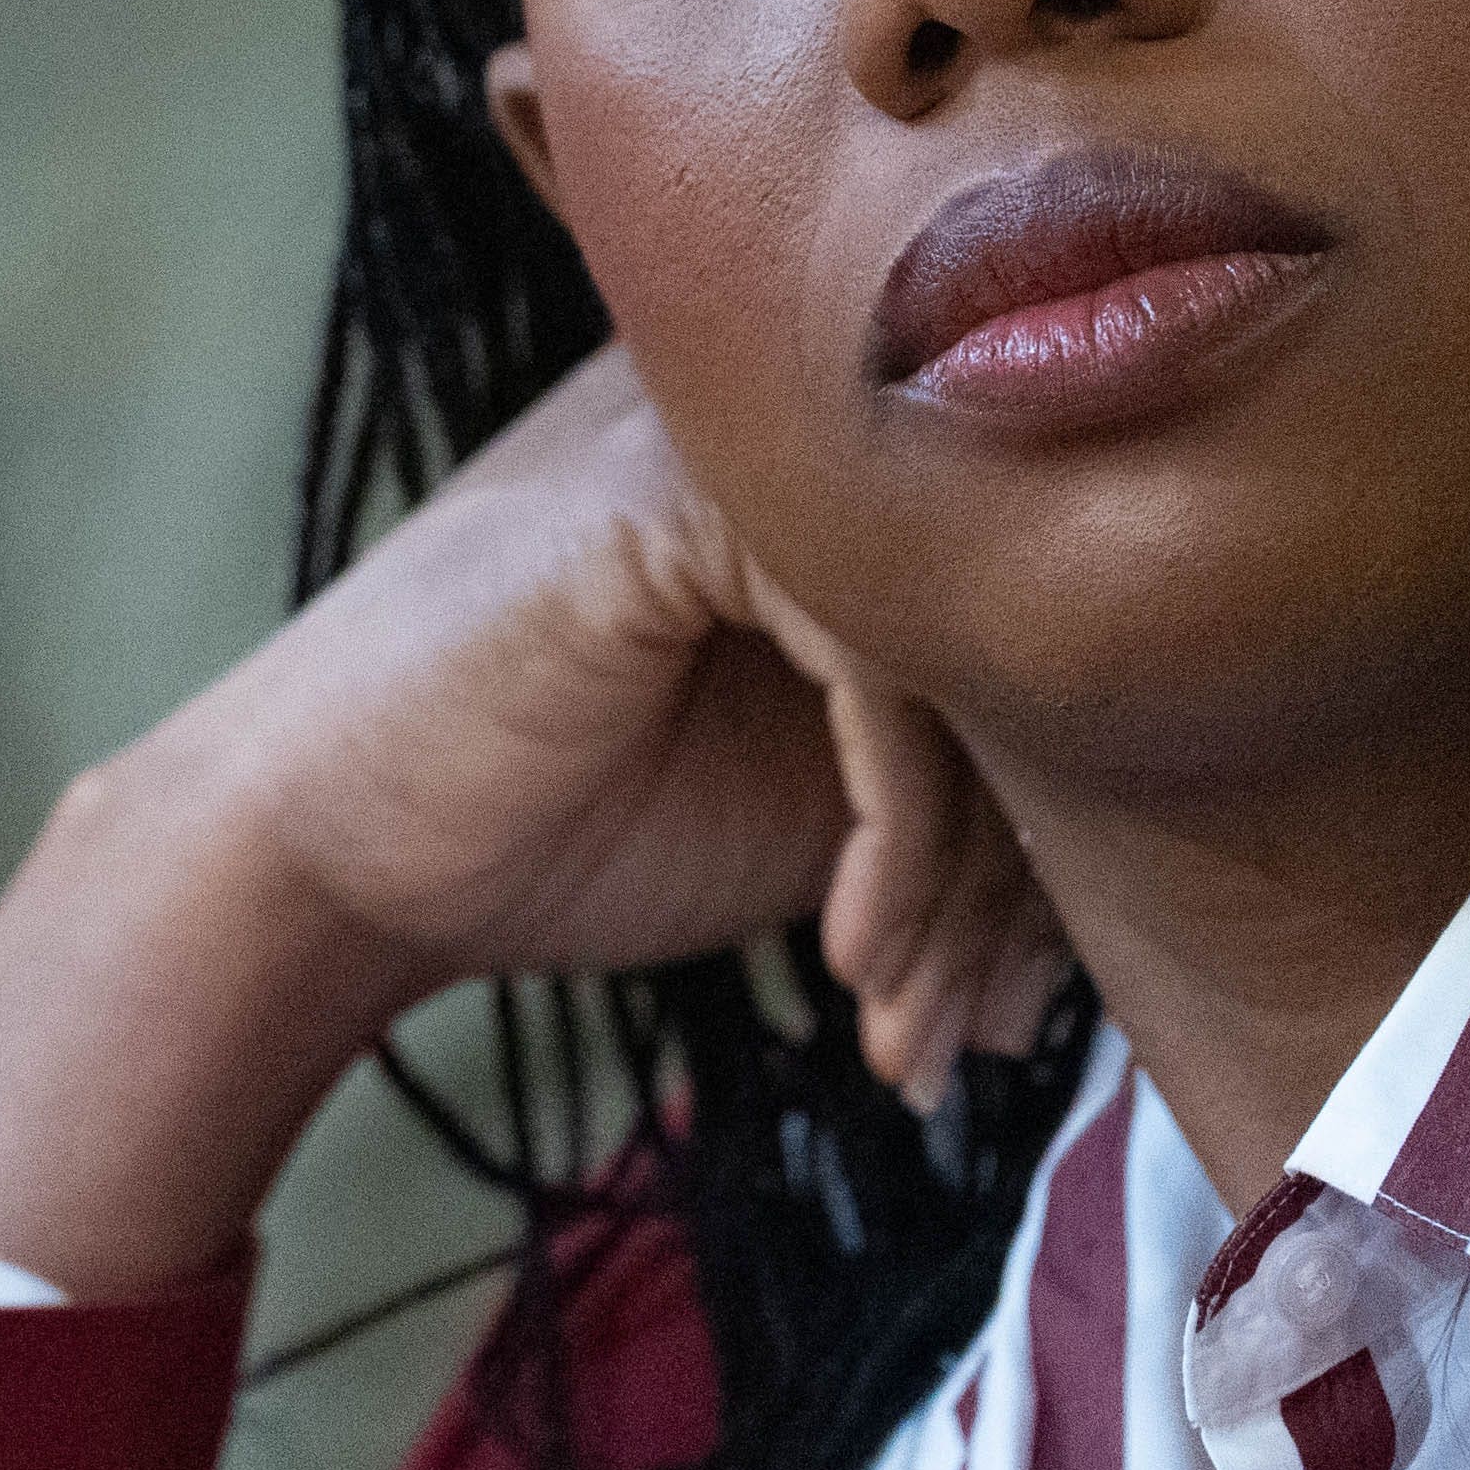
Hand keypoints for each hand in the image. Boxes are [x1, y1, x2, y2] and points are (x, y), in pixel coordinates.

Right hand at [157, 347, 1058, 1086]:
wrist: (331, 853)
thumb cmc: (559, 820)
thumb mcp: (807, 798)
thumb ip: (948, 764)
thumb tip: (1138, 844)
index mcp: (833, 482)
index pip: (1015, 634)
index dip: (1040, 840)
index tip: (1015, 1009)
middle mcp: (792, 430)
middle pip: (1008, 646)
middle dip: (1009, 886)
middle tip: (979, 1039)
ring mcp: (726, 445)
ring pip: (958, 661)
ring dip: (954, 894)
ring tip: (913, 1035)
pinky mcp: (673, 501)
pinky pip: (877, 665)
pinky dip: (893, 840)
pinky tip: (853, 961)